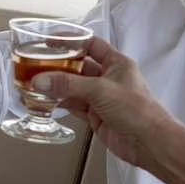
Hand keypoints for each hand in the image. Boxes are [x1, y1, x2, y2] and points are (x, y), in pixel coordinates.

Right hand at [38, 36, 171, 171]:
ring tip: (35, 84)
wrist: (149, 142)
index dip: (72, 41)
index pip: (92, 45)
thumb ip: (68, 85)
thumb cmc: (136, 109)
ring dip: (57, 87)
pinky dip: (61, 103)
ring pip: (74, 88)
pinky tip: (46, 101)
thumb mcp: (100, 90)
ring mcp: (102, 98)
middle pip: (79, 67)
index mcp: (116, 63)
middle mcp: (109, 78)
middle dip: (59, 67)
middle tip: (37, 65)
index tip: (51, 41)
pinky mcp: (96, 116)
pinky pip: (75, 106)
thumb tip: (40, 80)